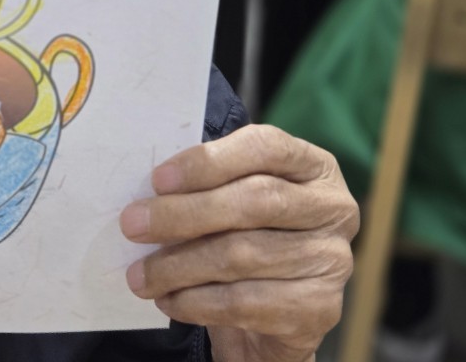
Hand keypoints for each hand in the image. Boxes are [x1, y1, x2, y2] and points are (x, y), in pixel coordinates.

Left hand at [120, 124, 357, 361]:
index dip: (209, 161)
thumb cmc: (243, 237)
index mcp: (312, 165)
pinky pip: (247, 302)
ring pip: (243, 255)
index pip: (265, 147)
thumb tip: (147, 192)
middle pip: (254, 202)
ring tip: (140, 275)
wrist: (272, 318)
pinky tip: (169, 300)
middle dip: (183, 214)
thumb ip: (205, 185)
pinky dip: (197, 302)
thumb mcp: (230, 199)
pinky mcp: (319, 309)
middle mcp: (333, 208)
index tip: (158, 179)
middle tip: (132, 226)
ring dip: (179, 266)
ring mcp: (332, 260)